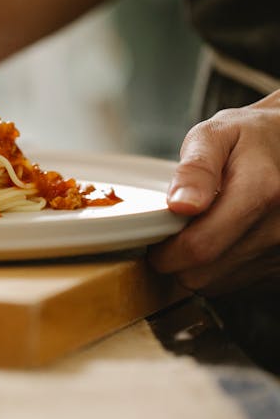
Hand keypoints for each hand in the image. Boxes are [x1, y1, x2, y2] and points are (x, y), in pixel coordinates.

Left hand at [148, 90, 279, 294]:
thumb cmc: (249, 139)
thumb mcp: (215, 136)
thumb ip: (195, 169)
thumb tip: (180, 204)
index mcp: (262, 192)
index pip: (199, 247)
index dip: (165, 251)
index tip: (155, 239)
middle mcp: (278, 228)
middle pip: (202, 274)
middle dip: (176, 259)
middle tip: (175, 231)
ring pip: (214, 284)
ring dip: (197, 265)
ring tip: (203, 229)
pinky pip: (233, 285)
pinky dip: (218, 269)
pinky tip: (223, 239)